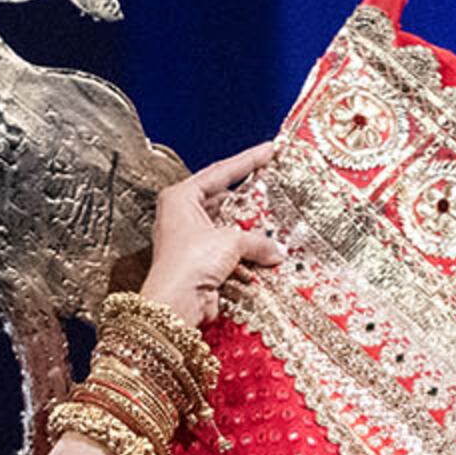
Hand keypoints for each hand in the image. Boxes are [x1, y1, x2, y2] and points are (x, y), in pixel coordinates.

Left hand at [138, 138, 280, 325]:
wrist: (176, 305)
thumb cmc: (191, 262)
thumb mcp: (230, 240)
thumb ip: (257, 239)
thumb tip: (277, 250)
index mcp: (181, 197)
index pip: (220, 171)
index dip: (247, 160)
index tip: (270, 149)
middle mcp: (183, 215)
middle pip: (224, 198)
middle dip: (252, 197)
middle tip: (278, 185)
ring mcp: (191, 240)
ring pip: (229, 226)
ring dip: (252, 229)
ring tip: (280, 220)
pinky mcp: (200, 263)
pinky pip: (231, 250)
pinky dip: (248, 251)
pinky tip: (269, 250)